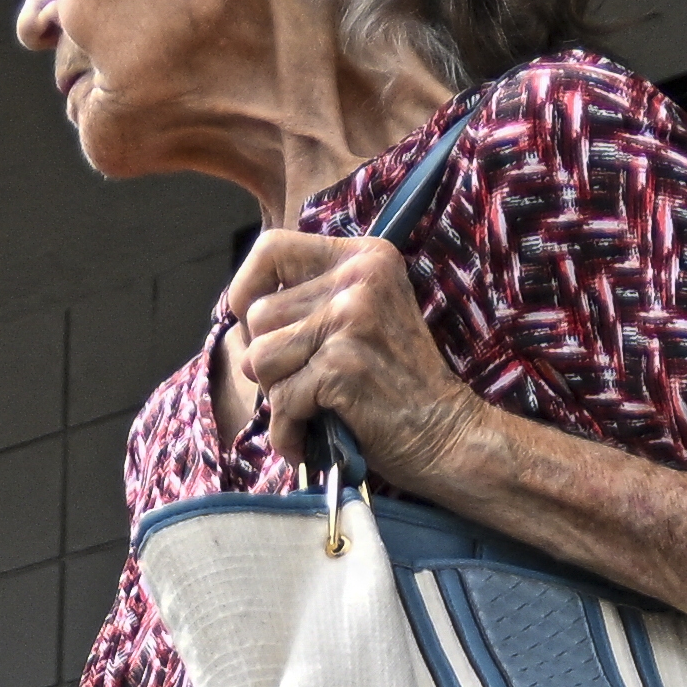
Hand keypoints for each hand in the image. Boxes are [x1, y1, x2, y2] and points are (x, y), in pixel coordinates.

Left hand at [211, 227, 475, 479]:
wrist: (448, 434)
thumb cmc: (397, 384)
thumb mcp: (365, 316)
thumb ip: (313, 299)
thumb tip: (238, 308)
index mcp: (365, 257)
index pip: (272, 247)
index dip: (246, 287)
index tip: (252, 323)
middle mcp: (359, 277)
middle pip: (259, 314)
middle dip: (267, 360)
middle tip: (302, 385)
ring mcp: (352, 319)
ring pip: (260, 356)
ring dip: (276, 395)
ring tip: (311, 408)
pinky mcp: (342, 365)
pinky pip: (281, 400)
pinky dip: (288, 431)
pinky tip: (311, 439)